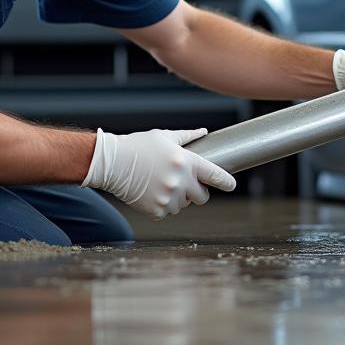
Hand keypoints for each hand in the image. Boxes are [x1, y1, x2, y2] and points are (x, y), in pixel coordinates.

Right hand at [83, 128, 235, 219]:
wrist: (112, 163)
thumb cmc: (139, 146)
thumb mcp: (165, 137)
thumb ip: (188, 136)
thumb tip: (204, 132)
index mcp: (186, 162)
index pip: (216, 175)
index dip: (227, 181)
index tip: (231, 184)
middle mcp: (181, 181)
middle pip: (203, 196)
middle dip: (199, 192)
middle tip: (187, 184)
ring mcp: (169, 198)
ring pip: (185, 204)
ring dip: (179, 198)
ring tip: (162, 184)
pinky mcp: (157, 210)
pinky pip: (168, 212)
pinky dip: (163, 205)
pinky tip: (152, 193)